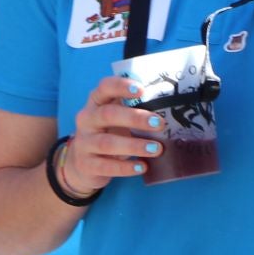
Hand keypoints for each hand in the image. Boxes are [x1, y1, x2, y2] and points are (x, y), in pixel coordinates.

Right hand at [65, 76, 167, 192]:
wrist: (83, 163)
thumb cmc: (108, 133)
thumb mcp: (116, 117)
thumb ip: (134, 109)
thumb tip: (170, 105)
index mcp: (96, 102)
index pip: (104, 88)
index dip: (121, 86)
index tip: (142, 90)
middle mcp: (86, 119)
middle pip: (107, 114)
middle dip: (135, 118)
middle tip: (160, 124)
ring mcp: (84, 142)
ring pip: (107, 143)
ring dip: (134, 145)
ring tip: (157, 149)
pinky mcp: (86, 164)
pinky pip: (106, 166)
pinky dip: (126, 167)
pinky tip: (142, 167)